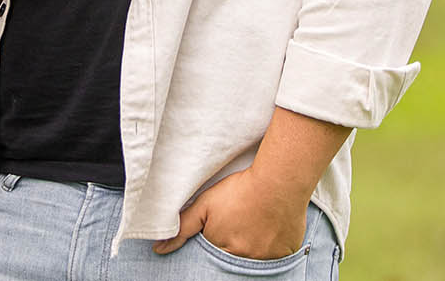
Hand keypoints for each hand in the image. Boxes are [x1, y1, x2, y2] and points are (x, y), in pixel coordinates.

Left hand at [152, 170, 306, 260]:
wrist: (277, 183)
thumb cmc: (240, 191)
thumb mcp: (205, 205)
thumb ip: (183, 227)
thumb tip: (158, 249)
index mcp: (223, 250)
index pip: (214, 256)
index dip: (217, 241)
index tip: (224, 229)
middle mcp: (245, 260)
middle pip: (233, 258)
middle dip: (234, 244)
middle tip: (240, 225)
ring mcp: (267, 260)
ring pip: (255, 259)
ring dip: (252, 245)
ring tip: (254, 224)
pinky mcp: (286, 254)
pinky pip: (276, 257)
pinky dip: (271, 246)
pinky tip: (269, 228)